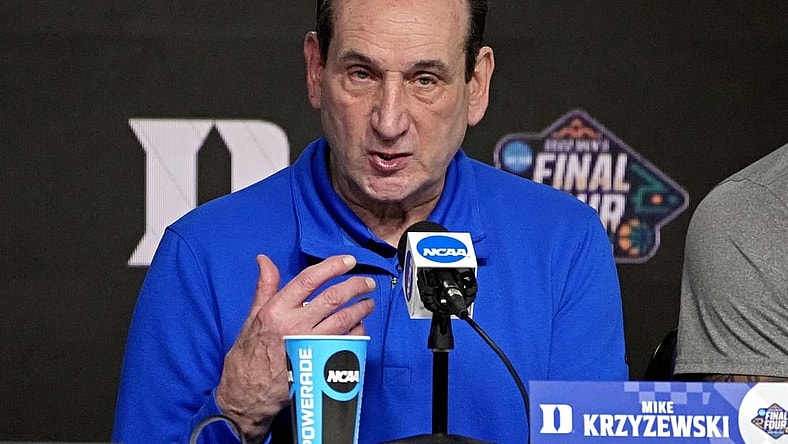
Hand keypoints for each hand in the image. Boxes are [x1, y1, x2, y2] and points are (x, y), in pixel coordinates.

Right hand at [215, 254, 375, 441]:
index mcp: (277, 310)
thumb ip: (265, 286)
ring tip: (368, 303)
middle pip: (333, 298)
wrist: (247, 393)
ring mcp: (309, 345)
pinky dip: (357, 332)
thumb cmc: (249, 354)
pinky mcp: (319, 363)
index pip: (308, 279)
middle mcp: (294, 325)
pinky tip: (360, 327)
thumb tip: (264, 260)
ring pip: (344, 320)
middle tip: (367, 283)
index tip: (348, 261)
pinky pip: (347, 343)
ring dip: (361, 308)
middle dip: (355, 286)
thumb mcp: (253, 316)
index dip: (332, 266)